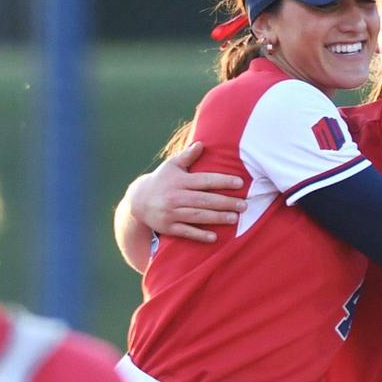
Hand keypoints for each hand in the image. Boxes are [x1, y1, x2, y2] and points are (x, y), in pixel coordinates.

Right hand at [128, 142, 246, 242]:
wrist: (138, 201)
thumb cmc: (161, 181)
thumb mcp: (171, 166)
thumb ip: (187, 156)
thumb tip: (201, 144)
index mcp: (179, 181)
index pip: (204, 180)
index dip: (223, 181)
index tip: (240, 183)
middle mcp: (175, 197)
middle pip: (205, 200)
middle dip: (226, 202)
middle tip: (244, 205)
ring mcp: (171, 213)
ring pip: (198, 216)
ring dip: (217, 218)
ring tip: (235, 218)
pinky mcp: (168, 227)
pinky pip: (186, 232)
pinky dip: (199, 235)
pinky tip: (214, 237)